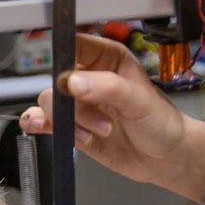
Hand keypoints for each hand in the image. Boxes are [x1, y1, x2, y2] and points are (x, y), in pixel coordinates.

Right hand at [19, 34, 191, 186]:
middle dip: (72, 104)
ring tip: (94, 134)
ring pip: (49, 102)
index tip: (68, 81)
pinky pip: (43, 121)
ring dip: (66, 121)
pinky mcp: (72, 127)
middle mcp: (89, 78)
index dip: (64, 59)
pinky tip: (42, 128)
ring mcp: (79, 104)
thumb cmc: (161, 122)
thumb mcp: (139, 100)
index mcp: (107, 59)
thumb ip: (107, 88)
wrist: (164, 158)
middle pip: (57, 79)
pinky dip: (39, 124)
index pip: (74, 46)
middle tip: (100, 121)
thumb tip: (74, 81)